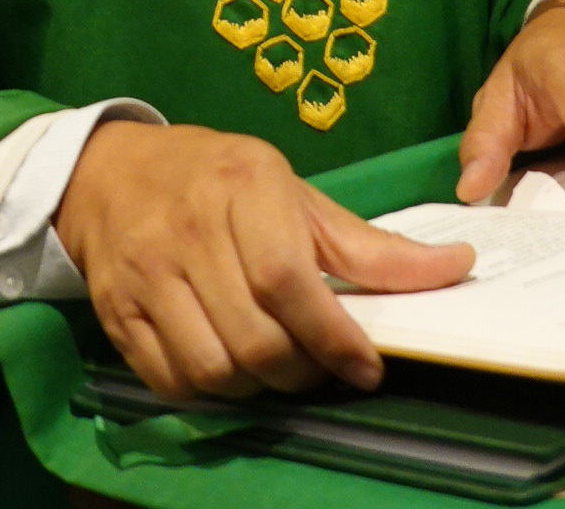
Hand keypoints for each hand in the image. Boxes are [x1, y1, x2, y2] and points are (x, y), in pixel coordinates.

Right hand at [54, 120, 473, 400]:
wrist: (110, 172)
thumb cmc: (215, 177)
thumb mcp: (292, 191)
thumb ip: (368, 243)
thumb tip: (455, 265)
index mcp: (242, 187)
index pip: (288, 280)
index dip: (333, 336)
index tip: (366, 366)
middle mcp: (188, 232)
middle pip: (256, 337)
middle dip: (304, 371)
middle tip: (323, 366)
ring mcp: (146, 276)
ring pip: (215, 368)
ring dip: (260, 387)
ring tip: (279, 367)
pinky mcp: (117, 314)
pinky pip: (173, 381)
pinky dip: (212, 392)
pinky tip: (232, 368)